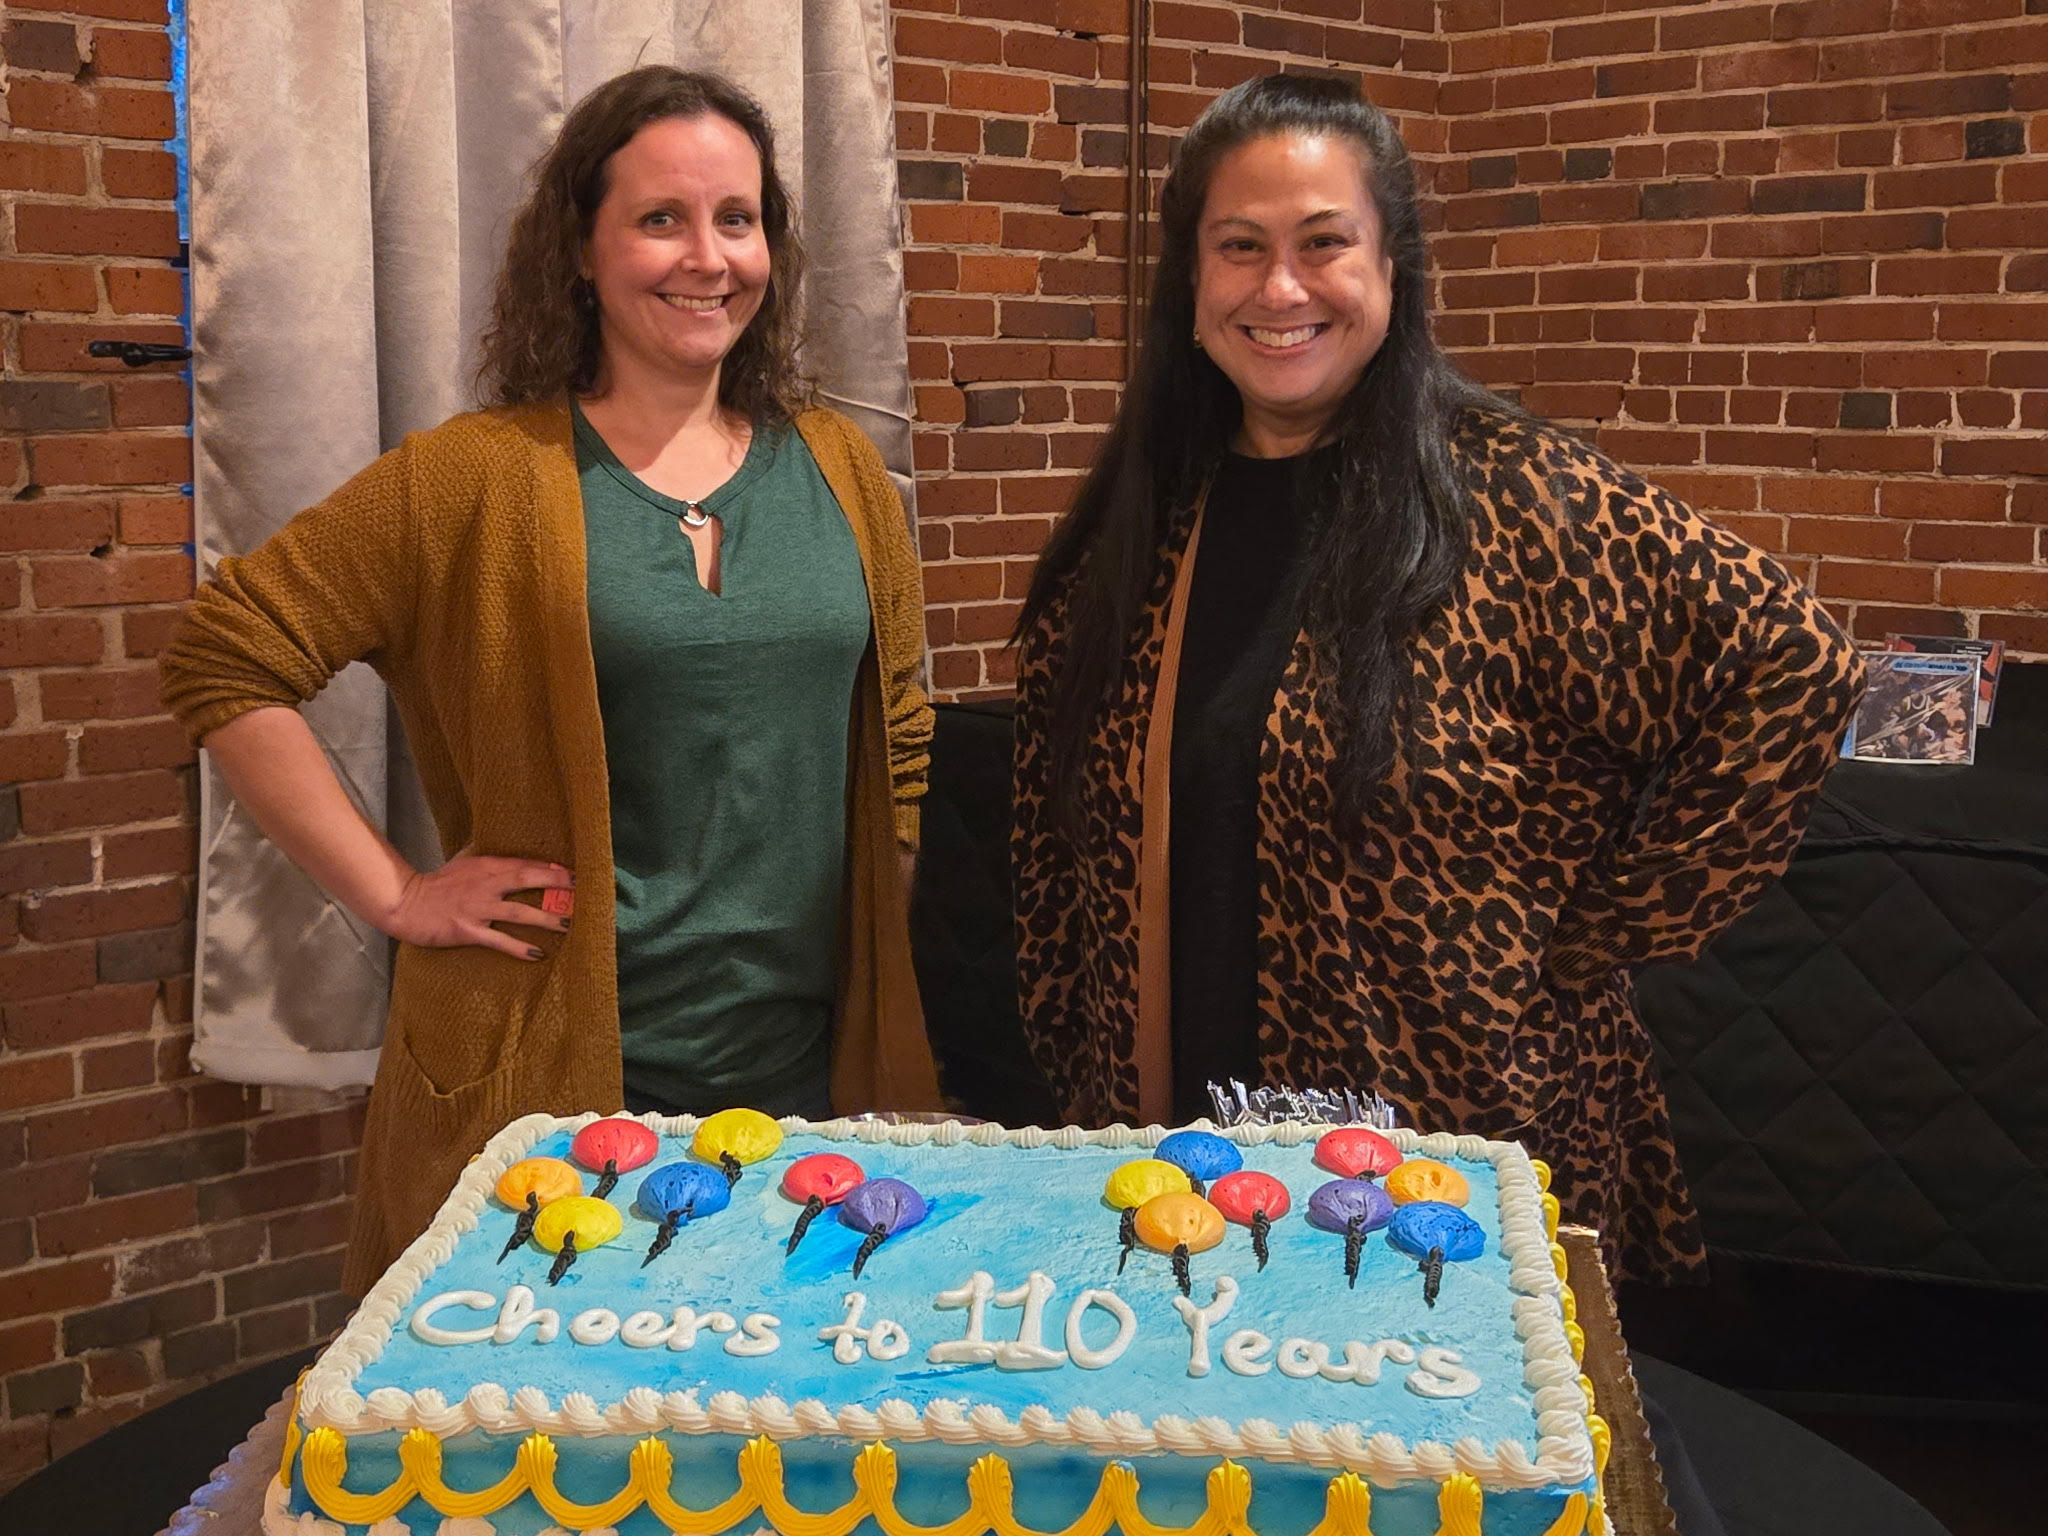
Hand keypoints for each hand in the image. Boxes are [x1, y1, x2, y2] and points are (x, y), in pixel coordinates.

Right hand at [379, 853, 576, 959]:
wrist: (406, 904)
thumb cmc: (437, 883)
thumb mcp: (462, 860)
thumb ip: (485, 852)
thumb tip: (505, 841)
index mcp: (487, 866)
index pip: (525, 863)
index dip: (551, 868)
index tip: (575, 873)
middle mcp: (486, 885)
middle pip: (527, 879)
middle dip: (557, 883)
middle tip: (583, 890)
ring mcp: (478, 908)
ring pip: (519, 912)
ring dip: (546, 918)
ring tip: (570, 924)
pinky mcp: (468, 930)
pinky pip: (499, 940)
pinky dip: (519, 947)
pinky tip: (538, 954)